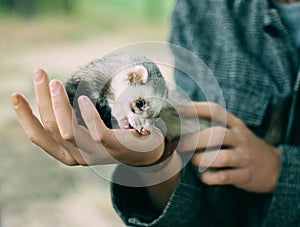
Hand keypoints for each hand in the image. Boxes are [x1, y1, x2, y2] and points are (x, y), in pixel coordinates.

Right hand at [11, 69, 163, 165]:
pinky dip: (88, 115)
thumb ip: (69, 124)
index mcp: (67, 154)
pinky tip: (83, 98)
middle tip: (40, 73)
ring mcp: (95, 154)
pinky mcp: (113, 147)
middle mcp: (77, 157)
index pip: (39, 136)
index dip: (25, 116)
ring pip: (68, 131)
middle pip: (51, 128)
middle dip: (42, 99)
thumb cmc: (111, 137)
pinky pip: (97, 132)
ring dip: (59, 104)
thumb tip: (50, 101)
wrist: (144, 151)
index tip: (16, 95)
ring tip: (56, 81)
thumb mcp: (85, 133)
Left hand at [177, 102, 280, 192]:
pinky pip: (224, 177)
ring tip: (193, 161)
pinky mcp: (245, 175)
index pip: (216, 111)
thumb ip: (215, 126)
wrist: (274, 167)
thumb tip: (182, 120)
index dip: (196, 109)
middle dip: (195, 139)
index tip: (178, 109)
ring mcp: (244, 157)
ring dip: (201, 160)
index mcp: (235, 124)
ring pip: (221, 157)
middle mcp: (240, 138)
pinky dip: (209, 178)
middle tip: (180, 144)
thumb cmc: (243, 146)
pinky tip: (203, 176)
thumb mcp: (235, 131)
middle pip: (217, 135)